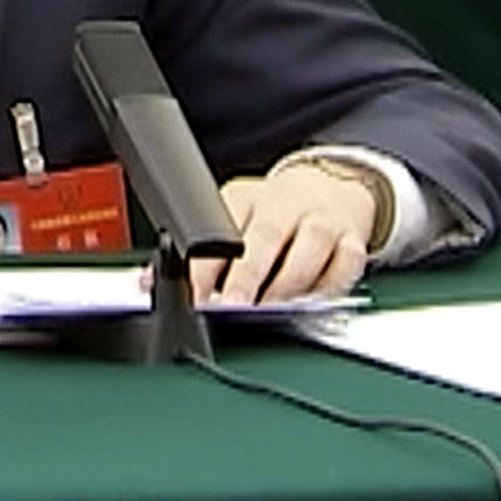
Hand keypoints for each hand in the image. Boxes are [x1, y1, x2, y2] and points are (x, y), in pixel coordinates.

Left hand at [186, 162, 378, 304]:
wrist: (330, 188)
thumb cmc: (272, 214)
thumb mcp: (232, 219)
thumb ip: (196, 253)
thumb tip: (148, 283)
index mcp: (245, 198)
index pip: (220, 226)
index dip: (207, 264)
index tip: (197, 294)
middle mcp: (283, 206)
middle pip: (266, 237)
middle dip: (248, 277)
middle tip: (233, 306)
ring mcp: (321, 222)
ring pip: (308, 249)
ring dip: (288, 286)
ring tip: (269, 313)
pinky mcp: (352, 241)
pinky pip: (344, 267)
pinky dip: (329, 289)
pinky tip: (311, 306)